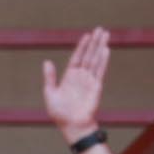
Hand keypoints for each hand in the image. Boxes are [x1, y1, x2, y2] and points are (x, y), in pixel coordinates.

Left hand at [44, 26, 112, 142]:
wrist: (72, 125)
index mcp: (69, 77)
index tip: (87, 35)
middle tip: (100, 29)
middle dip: (94, 42)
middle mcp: (81, 76)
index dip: (82, 46)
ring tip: (106, 34)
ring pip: (96, 60)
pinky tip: (106, 50)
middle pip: (89, 55)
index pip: (77, 57)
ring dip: (100, 47)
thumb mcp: (50, 93)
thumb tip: (46, 61)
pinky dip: (103, 60)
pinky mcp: (96, 86)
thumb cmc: (60, 112)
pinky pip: (100, 71)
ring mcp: (89, 80)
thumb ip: (49, 77)